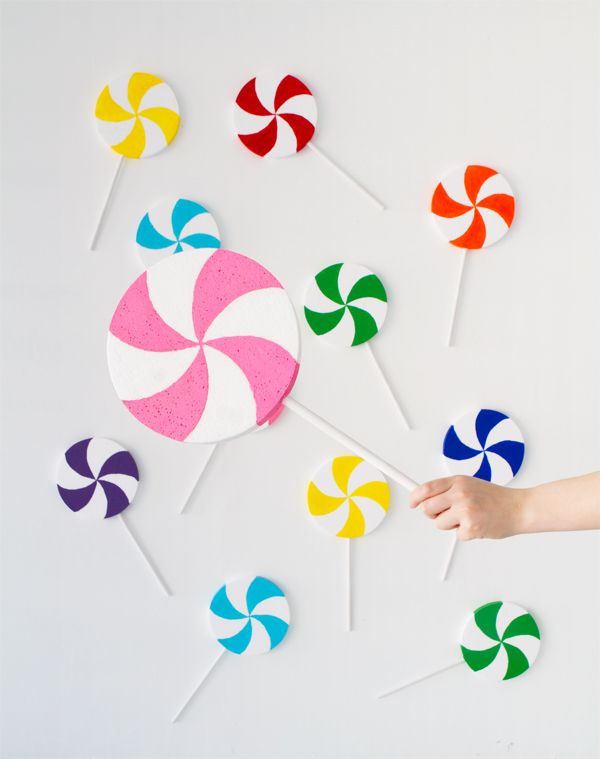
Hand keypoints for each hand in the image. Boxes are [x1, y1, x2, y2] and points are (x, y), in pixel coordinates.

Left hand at [409, 476, 524, 539]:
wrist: (519, 508)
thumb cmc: (494, 498)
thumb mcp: (469, 485)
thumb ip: (448, 490)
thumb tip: (424, 499)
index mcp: (458, 481)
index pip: (426, 488)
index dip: (414, 497)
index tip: (412, 503)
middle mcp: (460, 494)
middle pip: (427, 508)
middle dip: (432, 514)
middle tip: (445, 514)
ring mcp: (465, 511)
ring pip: (439, 523)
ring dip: (449, 525)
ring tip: (467, 518)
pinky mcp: (471, 527)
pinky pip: (456, 535)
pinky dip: (465, 533)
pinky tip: (478, 525)